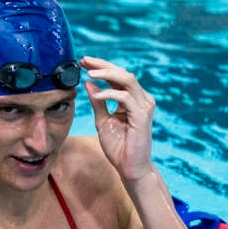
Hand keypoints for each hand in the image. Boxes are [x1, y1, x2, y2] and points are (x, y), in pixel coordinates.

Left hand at [81, 56, 155, 180]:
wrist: (130, 167)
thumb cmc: (119, 147)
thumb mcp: (103, 121)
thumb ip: (98, 103)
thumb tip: (88, 84)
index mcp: (132, 99)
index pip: (117, 76)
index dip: (101, 66)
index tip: (83, 62)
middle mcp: (141, 99)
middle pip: (123, 73)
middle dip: (102, 65)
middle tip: (84, 61)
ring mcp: (144, 106)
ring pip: (127, 79)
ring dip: (107, 74)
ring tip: (89, 74)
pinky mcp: (142, 115)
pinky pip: (125, 97)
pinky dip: (109, 94)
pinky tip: (96, 96)